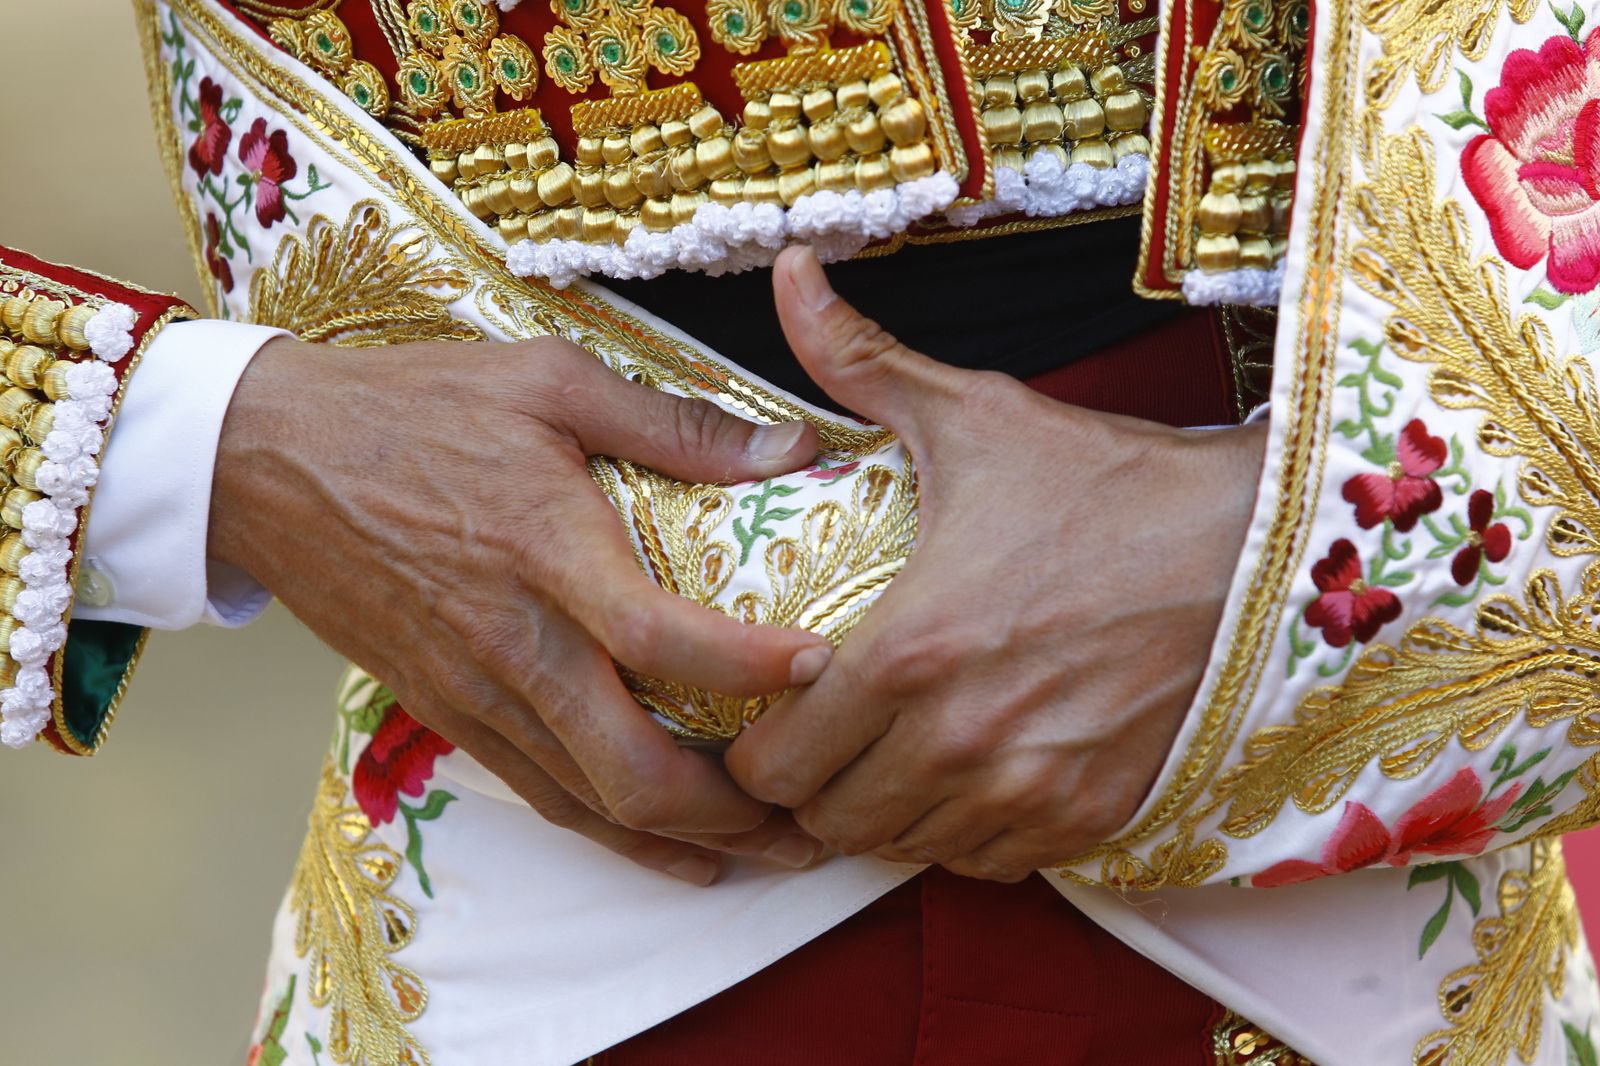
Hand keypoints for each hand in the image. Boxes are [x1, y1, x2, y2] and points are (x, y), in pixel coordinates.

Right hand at [211, 334, 834, 883]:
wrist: (270, 462)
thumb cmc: (415, 409)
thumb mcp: (550, 381)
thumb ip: (676, 424)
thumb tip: (796, 445)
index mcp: (550, 556)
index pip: (668, 643)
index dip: (756, 669)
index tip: (824, 668)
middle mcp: (518, 647)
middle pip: (637, 773)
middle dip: (738, 812)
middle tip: (814, 815)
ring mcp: (479, 695)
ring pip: (595, 808)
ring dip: (690, 841)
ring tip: (771, 850)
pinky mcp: (451, 715)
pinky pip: (545, 797)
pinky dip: (616, 834)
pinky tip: (674, 849)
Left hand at [725, 247, 1266, 881]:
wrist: (1259, 545)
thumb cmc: (1111, 486)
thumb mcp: (976, 416)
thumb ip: (860, 362)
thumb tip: (789, 272)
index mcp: (909, 652)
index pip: (775, 763)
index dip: (754, 746)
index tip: (767, 712)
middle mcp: (961, 742)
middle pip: (829, 822)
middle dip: (811, 786)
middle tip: (822, 736)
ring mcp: (1030, 791)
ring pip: (907, 849)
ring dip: (887, 811)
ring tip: (893, 752)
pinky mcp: (1091, 818)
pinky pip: (990, 864)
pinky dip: (966, 831)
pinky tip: (972, 770)